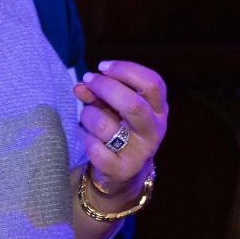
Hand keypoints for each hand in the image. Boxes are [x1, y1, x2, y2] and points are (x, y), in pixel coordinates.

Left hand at [73, 59, 168, 197]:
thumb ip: (97, 93)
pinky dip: (86, 139)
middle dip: (105, 88)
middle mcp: (154, 130)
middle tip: (87, 80)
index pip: (152, 84)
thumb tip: (81, 85)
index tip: (103, 66)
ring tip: (87, 116)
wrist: (123, 172)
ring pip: (106, 125)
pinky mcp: (122, 169)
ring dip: (88, 114)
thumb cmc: (118, 129)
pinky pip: (95, 148)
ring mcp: (140, 152)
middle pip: (133, 104)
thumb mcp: (111, 107)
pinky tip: (89, 139)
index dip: (126, 70)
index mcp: (157, 110)